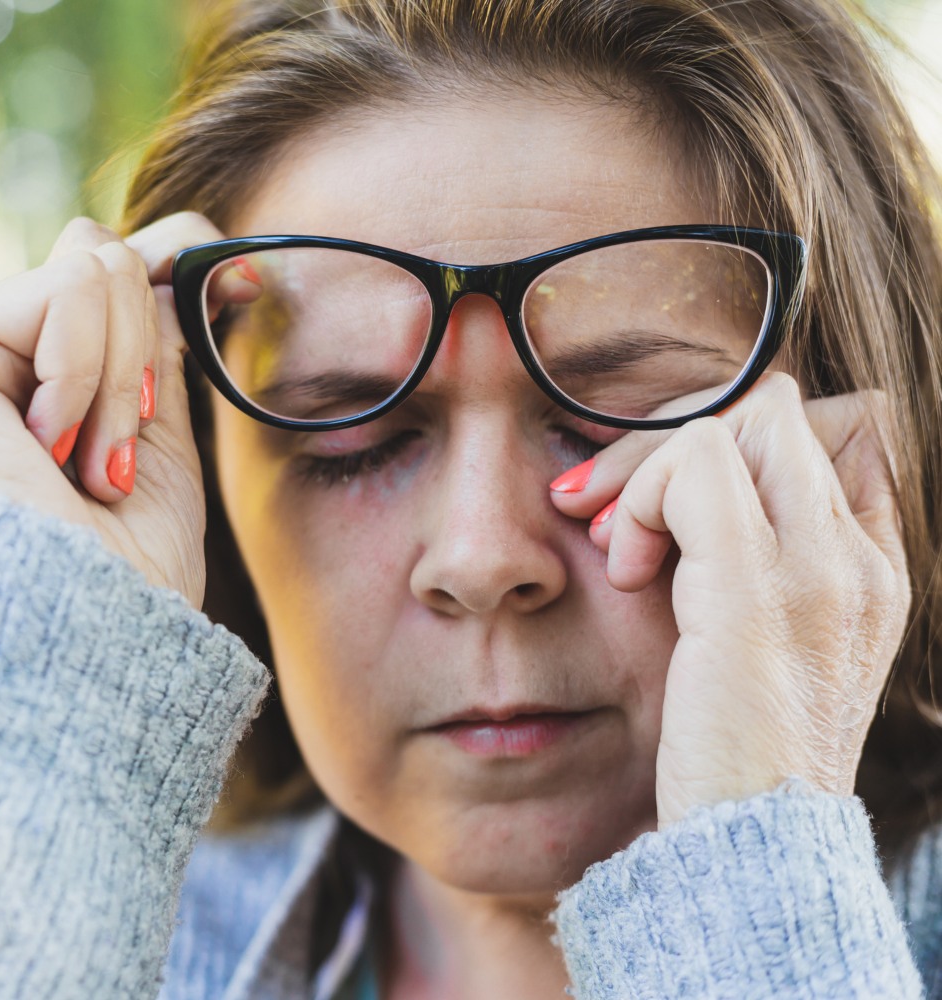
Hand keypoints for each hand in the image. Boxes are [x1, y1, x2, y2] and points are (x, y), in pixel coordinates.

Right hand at [0, 212, 227, 608]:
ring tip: (90, 464)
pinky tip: (48, 446)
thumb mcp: (166, 430)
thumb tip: (190, 250)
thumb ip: (160, 339)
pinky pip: (65, 289)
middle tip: (122, 454)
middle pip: (113, 254)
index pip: (128, 262)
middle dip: (148, 357)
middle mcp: (15, 353)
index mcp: (64, 371)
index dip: (186, 259)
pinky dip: (85, 374)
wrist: (84, 623)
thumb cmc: (131, 559)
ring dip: (121, 382)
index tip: (243, 287)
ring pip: (98, 266)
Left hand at [548, 373, 910, 825]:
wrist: (751, 848)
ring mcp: (819, 573)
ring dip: (653, 468)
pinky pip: (699, 469)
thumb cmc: (731, 750)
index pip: (842, 427)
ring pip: (738, 424)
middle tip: (611, 509)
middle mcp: (861, 561)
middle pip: (781, 412)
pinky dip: (644, 496)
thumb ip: (739, 560)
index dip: (745, 437)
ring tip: (619, 547)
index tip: (675, 498)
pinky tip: (625, 567)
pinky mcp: (756, 596)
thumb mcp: (751, 639)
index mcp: (872, 569)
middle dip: (678, 440)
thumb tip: (670, 491)